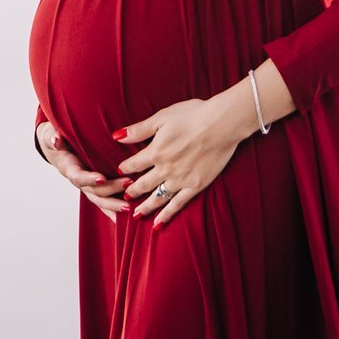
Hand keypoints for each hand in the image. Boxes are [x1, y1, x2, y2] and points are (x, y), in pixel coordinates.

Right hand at [36, 121, 131, 217]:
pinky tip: (127, 217)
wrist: (55, 145)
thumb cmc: (55, 138)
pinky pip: (105, 202)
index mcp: (68, 168)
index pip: (79, 176)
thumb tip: (55, 141)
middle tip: (128, 184)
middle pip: (94, 191)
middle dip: (111, 190)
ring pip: (101, 200)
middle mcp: (78, 181)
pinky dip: (114, 211)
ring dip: (115, 205)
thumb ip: (52, 138)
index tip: (102, 178)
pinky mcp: (94, 187)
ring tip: (131, 206)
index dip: (89, 178)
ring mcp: (87, 186)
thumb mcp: (50, 135)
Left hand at [112, 95, 248, 225]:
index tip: (120, 171)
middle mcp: (165, 169)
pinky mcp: (196, 186)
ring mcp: (180, 180)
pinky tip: (158, 223)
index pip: (134, 164)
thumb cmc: (193, 115)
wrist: (221, 124)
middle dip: (133, 191)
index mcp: (155, 151)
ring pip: (157, 197)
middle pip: (143, 184)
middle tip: (125, 197)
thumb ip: (139, 130)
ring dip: (145, 206)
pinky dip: (167, 214)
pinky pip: (177, 204)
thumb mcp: (162, 117)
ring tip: (136, 215)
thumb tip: (117, 136)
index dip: (125, 168)